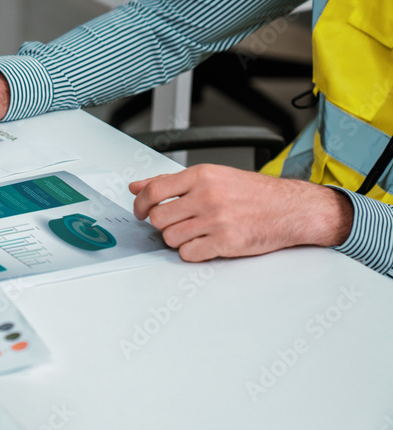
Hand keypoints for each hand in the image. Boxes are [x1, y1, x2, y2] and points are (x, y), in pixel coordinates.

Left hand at [129, 164, 353, 261]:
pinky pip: (189, 254)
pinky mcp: (226, 242)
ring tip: (195, 232)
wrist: (292, 208)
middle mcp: (207, 196)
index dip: (140, 204)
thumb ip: (171, 181)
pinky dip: (192, 252)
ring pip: (171, 238)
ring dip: (178, 239)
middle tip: (176, 222)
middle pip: (158, 218)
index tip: (140, 211)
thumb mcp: (212, 176)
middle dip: (162, 224)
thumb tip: (136, 186)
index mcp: (202, 176)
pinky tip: (205, 243)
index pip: (154, 191)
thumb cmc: (254, 193)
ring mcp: (216, 220)